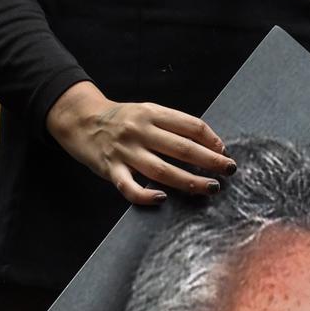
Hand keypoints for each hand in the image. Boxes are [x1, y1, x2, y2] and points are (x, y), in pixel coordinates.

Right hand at [47, 85, 235, 206]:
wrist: (80, 119)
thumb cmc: (121, 119)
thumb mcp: (146, 112)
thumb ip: (172, 125)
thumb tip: (208, 143)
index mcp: (152, 113)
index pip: (190, 125)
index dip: (211, 139)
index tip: (224, 151)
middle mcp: (140, 131)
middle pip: (182, 149)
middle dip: (211, 161)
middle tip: (229, 170)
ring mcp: (125, 151)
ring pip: (162, 170)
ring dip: (190, 181)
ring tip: (210, 188)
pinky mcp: (110, 169)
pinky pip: (129, 187)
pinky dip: (146, 195)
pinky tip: (162, 199)